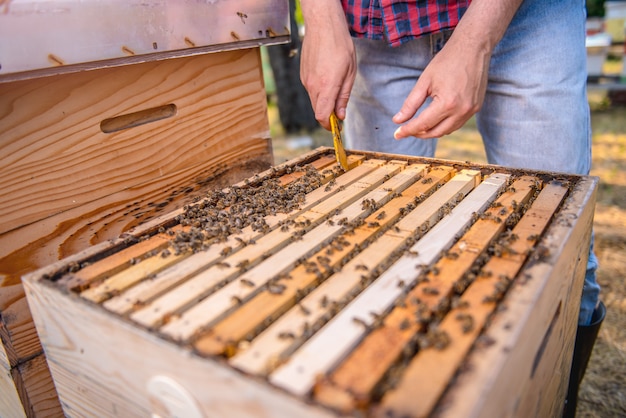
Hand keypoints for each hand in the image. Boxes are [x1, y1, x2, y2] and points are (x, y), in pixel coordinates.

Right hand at [300, 1, 355, 129]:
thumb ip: (344, 96)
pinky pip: (311, 89)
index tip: (336, 127)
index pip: (322, 116)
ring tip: (336, 88)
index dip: (328, 125)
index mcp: (326, 86)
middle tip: (339, 113)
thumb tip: (341, 114)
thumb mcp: (350, 72)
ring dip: (324, 101)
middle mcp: (312, 85)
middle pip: (317, 111)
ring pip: (314, 100)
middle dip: (328, 115)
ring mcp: (305, 80)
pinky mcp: (302, 75)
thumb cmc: (340, 45)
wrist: (323, 25)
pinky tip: (327, 77)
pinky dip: (319, 91)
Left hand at [392, 34, 489, 138]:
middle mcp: (461, 110)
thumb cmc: (447, 61)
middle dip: (418, 133)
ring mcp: (471, 110)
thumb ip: (411, 104)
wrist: (473, 47)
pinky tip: (434, 119)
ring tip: (418, 126)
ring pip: (447, 131)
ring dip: (431, 131)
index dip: (408, 130)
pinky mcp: (476, 107)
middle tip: (406, 130)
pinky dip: (444, 125)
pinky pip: (457, 124)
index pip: (423, 124)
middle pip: (435, 132)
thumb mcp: (425, 81)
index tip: (396, 134)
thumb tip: (398, 120)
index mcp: (447, 103)